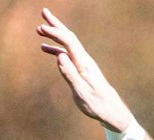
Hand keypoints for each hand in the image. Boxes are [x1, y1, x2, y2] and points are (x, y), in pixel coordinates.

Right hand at [37, 9, 135, 131]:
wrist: (113, 112)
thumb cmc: (98, 105)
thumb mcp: (82, 93)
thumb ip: (71, 75)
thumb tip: (60, 56)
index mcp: (85, 65)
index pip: (70, 42)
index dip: (56, 33)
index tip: (41, 27)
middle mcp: (85, 61)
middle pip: (70, 38)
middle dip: (57, 25)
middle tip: (44, 12)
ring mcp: (84, 65)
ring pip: (68, 44)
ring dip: (55, 35)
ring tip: (40, 28)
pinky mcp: (83, 70)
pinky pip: (68, 55)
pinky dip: (56, 49)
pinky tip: (45, 48)